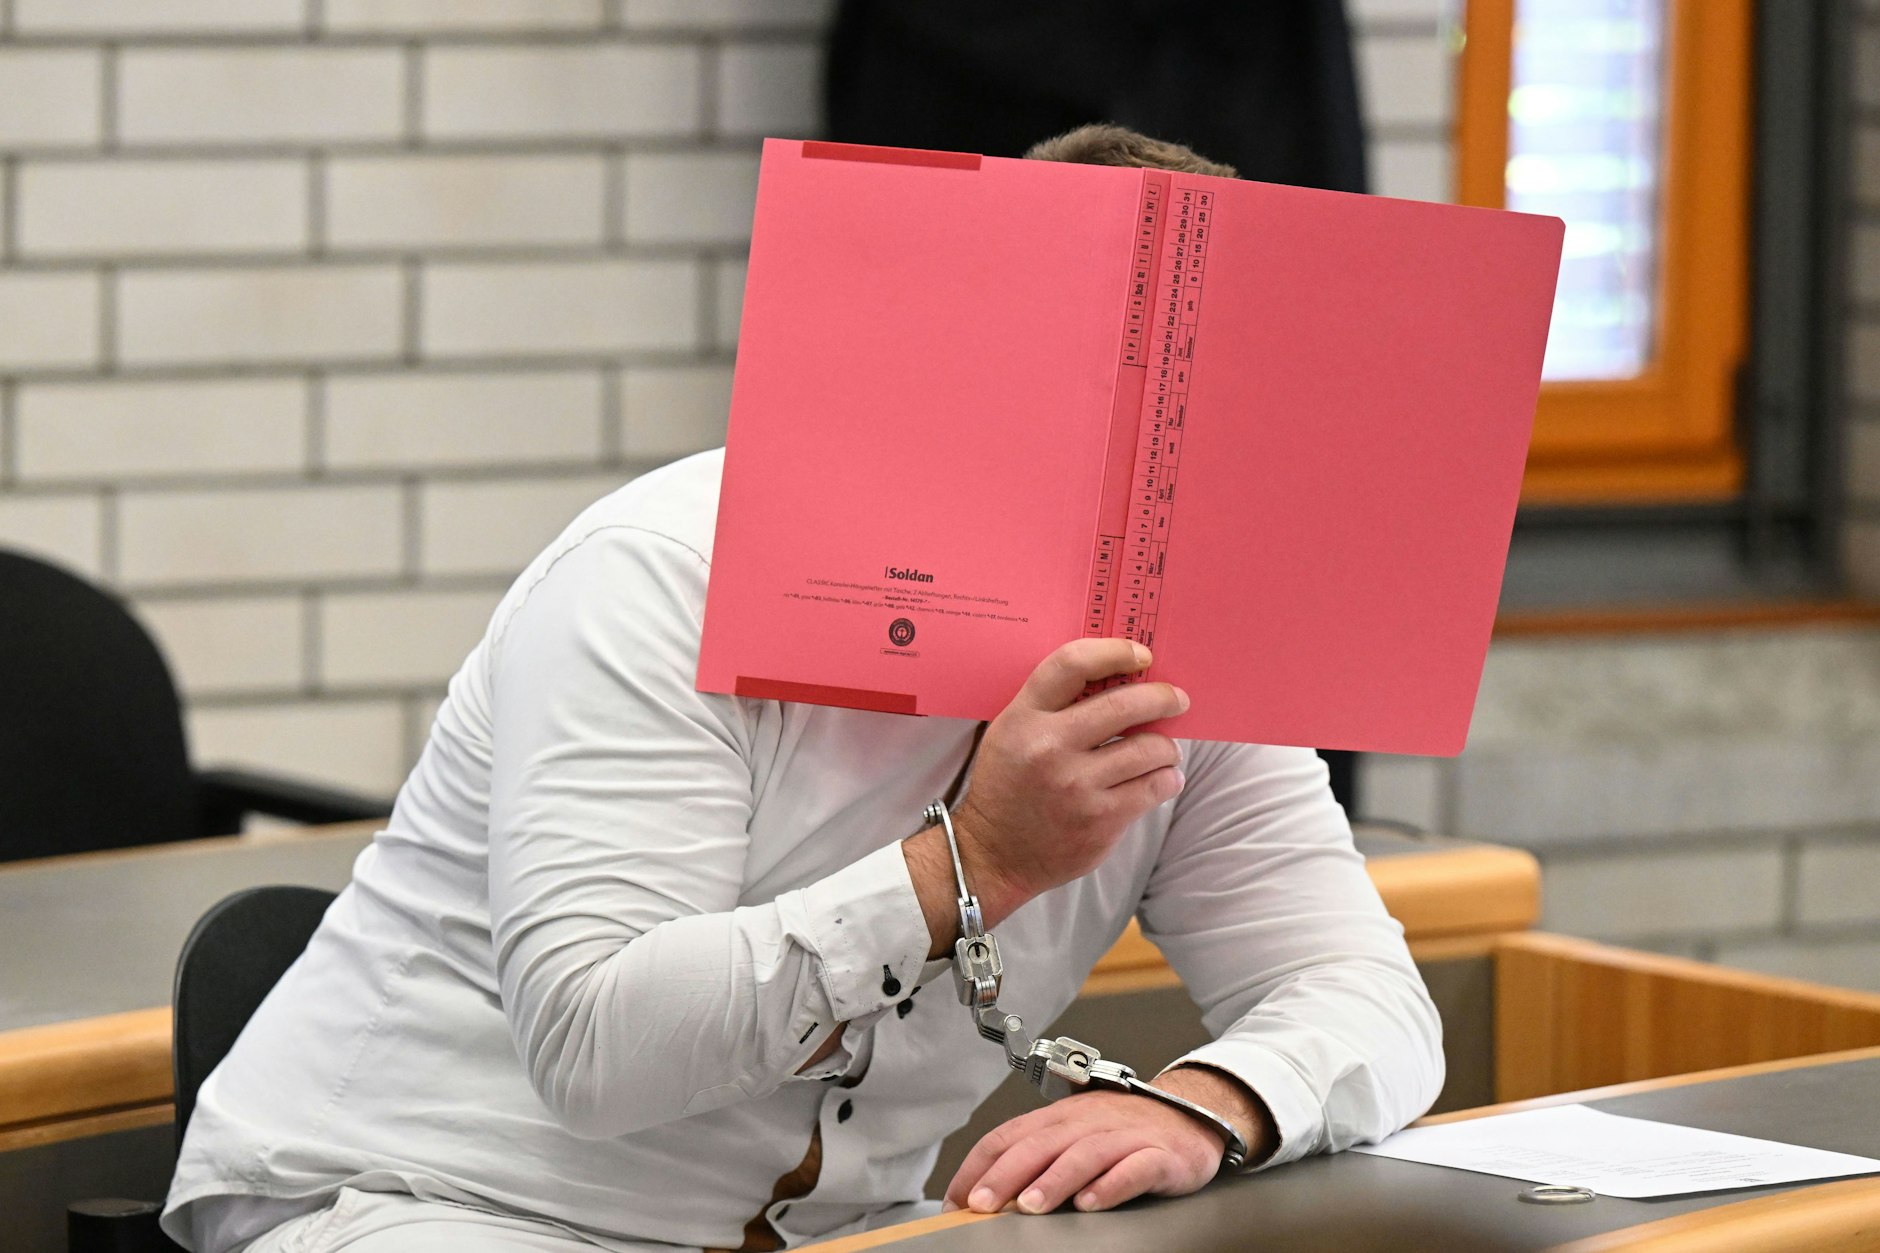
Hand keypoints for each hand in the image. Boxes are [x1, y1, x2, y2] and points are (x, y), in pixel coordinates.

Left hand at [941, 1085, 1224, 1215]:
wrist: (1189, 1115)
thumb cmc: (1124, 1132)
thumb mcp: (1073, 1137)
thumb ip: (1035, 1160)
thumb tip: (985, 1196)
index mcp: (1058, 1118)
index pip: (1007, 1136)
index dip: (977, 1167)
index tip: (956, 1200)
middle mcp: (1087, 1122)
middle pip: (1040, 1144)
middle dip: (1006, 1175)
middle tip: (982, 1204)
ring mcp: (1124, 1137)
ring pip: (1084, 1154)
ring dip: (1054, 1180)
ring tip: (1030, 1206)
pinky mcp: (1159, 1156)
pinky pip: (1134, 1168)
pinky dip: (1111, 1184)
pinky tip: (1092, 1204)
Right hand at [950, 638, 1188, 919]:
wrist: (992, 854)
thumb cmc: (1009, 785)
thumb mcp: (1012, 732)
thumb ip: (1053, 705)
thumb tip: (1120, 677)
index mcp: (1024, 718)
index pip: (1073, 664)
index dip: (1115, 651)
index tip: (1141, 655)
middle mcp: (1049, 748)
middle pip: (1125, 705)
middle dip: (1163, 697)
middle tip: (1177, 699)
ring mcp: (1077, 786)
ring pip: (1150, 748)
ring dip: (1166, 747)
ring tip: (1162, 751)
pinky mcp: (1100, 821)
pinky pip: (1155, 787)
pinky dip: (1167, 779)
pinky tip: (1161, 779)